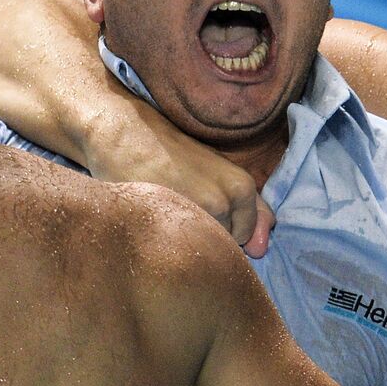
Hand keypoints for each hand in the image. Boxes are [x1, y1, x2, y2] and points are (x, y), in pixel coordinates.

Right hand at [93, 95, 275, 256]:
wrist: (125, 135)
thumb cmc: (169, 152)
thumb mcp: (217, 172)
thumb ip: (247, 209)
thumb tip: (261, 249)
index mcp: (243, 188)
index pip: (245, 235)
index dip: (222, 228)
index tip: (199, 207)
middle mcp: (227, 201)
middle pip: (224, 245)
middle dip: (204, 234)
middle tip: (181, 206)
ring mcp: (198, 212)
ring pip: (201, 249)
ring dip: (185, 240)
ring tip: (167, 212)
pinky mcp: (169, 220)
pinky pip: (178, 250)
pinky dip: (167, 241)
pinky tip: (154, 218)